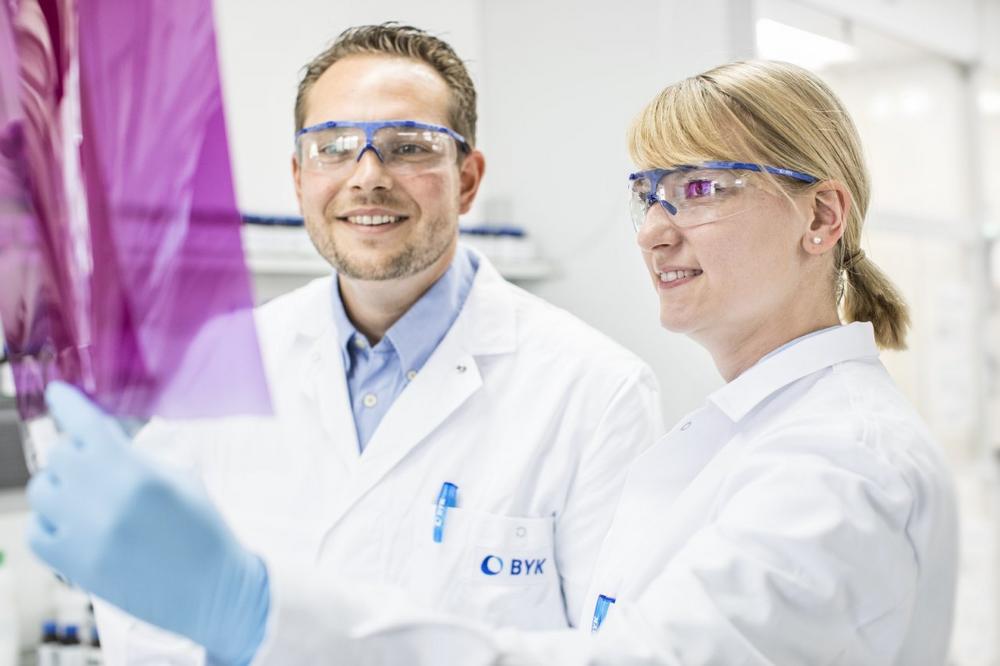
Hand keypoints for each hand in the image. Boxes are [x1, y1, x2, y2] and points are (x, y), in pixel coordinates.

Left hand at [26, 382, 269, 664]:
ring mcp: (83, 534)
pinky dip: (49, 523)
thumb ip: (136, 457)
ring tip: (86, 498)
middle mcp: (104, 499)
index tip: (56, 392)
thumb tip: (100, 439)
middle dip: (74, 453)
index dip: (67, 403)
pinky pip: (37, 531)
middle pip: (60, 455)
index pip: (86, 424)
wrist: (211, 589)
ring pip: (42, 491)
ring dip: (59, 487)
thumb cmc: (204, 530)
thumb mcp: (180, 479)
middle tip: (94, 463)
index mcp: (137, 472)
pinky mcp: (72, 565)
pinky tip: (74, 525)